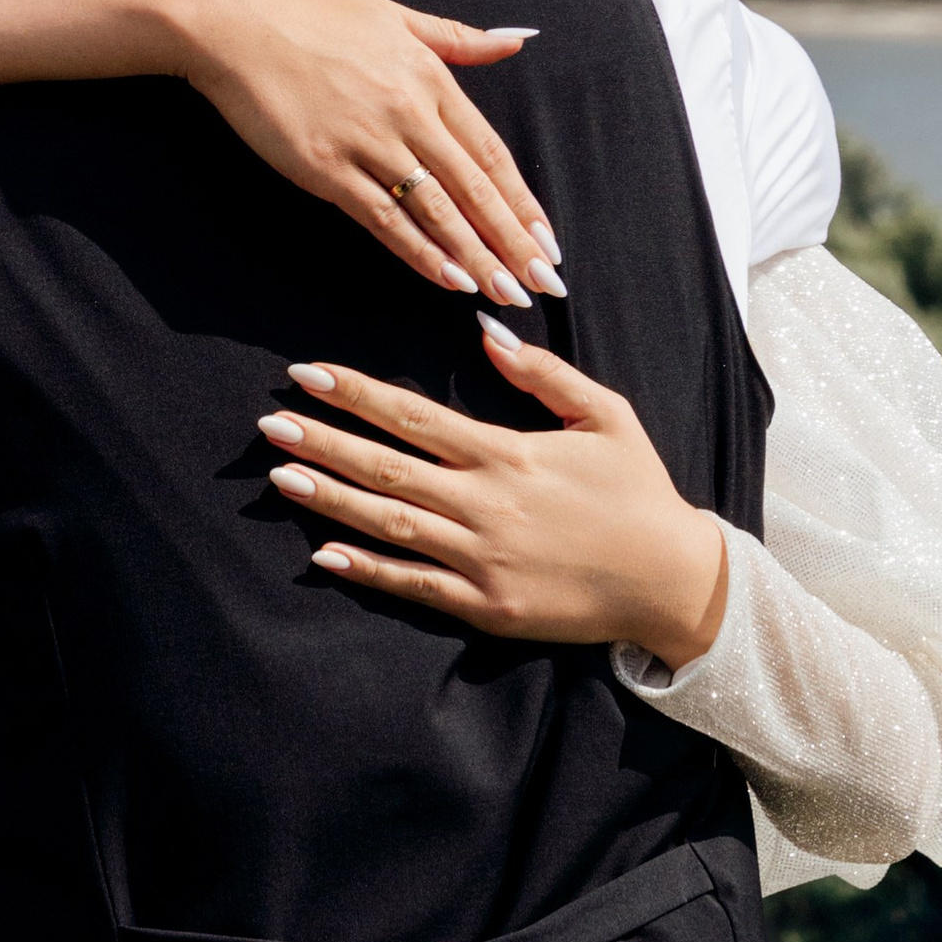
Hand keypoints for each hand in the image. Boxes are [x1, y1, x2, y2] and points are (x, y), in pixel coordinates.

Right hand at [175, 0, 563, 311]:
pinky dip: (418, 251)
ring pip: (435, 209)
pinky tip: (446, 278)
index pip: (490, 152)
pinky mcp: (325, 168)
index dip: (522, 201)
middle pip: (474, 187)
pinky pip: (383, 218)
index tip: (547, 240)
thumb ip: (457, 38)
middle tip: (543, 284)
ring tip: (506, 291)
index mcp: (430, 77)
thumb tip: (515, 40)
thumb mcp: (395, 15)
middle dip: (512, 240)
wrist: (238, 25)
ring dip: (475, 254)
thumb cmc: (315, 17)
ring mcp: (367, 141)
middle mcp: (407, 112)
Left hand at [256, 321, 729, 665]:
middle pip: (387, 467)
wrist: (671, 580)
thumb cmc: (639, 491)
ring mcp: (482, 559)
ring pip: (389, 525)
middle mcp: (486, 504)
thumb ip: (544, 374)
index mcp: (509, 454)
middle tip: (270, 423)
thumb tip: (487, 335)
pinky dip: (367, 570)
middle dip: (324, 442)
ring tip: (279, 477)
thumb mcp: (606, 415)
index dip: (356, 393)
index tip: (308, 374)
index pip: (415, 416)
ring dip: (330, 499)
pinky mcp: (486, 606)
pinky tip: (323, 553)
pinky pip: (414, 586)